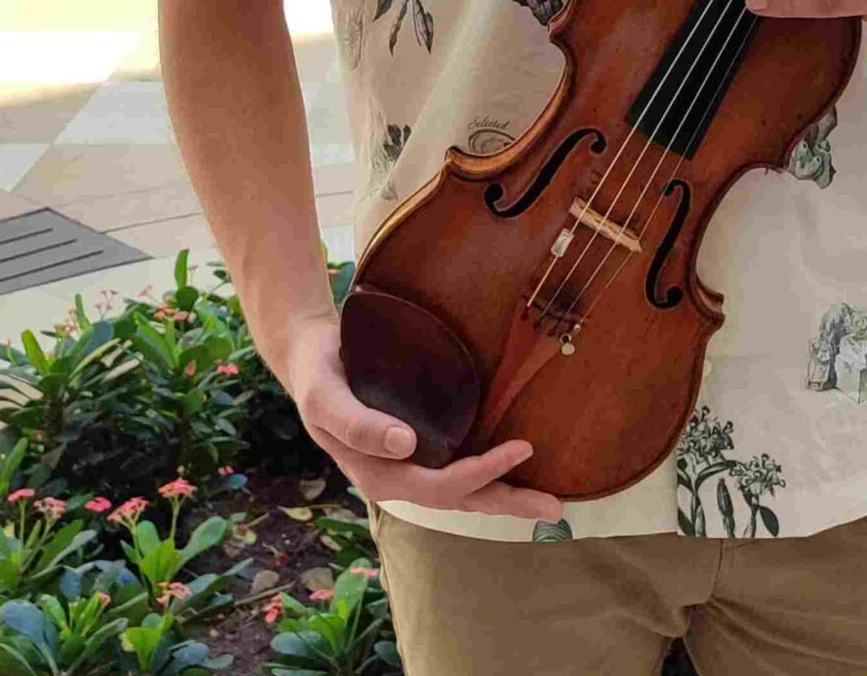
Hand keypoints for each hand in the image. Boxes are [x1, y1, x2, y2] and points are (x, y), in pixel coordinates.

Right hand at [278, 318, 565, 524]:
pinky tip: (512, 473)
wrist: (311, 358)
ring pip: (462, 490)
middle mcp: (398, 477)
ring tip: (546, 503)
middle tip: (556, 508)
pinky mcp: (416, 448)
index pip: (440, 486)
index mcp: (378, 474)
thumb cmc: (318, 375)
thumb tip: (406, 444)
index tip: (522, 447)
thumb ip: (358, 423)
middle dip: (507, 503)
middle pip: (460, 499)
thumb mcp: (326, 397)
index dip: (482, 472)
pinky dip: (487, 476)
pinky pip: (455, 469)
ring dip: (503, 496)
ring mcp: (407, 466)